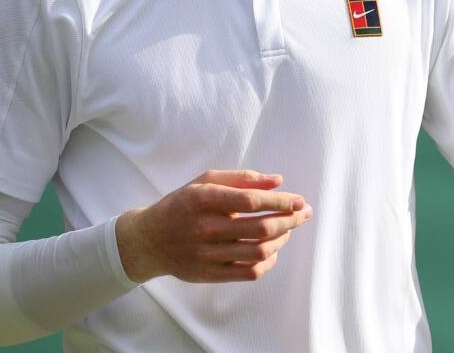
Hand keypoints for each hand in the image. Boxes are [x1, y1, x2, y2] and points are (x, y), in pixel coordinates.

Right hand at [116, 170, 312, 282]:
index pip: (250, 202)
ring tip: (288, 230)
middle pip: (260, 228)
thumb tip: (278, 180)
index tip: (300, 201)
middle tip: (304, 214)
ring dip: (282, 240)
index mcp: (204, 200)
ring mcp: (207, 254)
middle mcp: (205, 228)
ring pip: (258, 252)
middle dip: (290, 220)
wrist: (149, 240)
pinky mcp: (209, 274)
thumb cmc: (183, 204)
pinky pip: (248, 272)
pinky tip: (272, 250)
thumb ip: (242, 178)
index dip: (280, 202)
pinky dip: (268, 262)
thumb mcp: (206, 182)